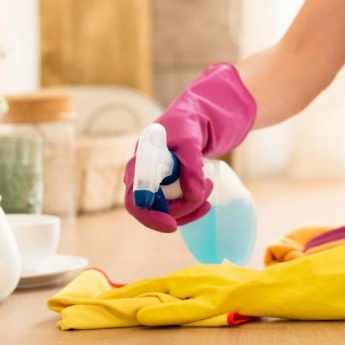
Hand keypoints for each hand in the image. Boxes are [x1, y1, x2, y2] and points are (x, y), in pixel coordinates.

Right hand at [123, 63, 255, 232]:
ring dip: (190, 208)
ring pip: (166, 211)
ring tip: (210, 189)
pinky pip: (175, 207)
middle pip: (153, 210)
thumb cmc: (187, 125)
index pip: (135, 199)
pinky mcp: (167, 187)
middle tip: (206, 198)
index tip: (172, 225)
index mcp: (140, 163)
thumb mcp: (190, 141)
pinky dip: (192, 207)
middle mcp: (141, 176)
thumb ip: (190, 167)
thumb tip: (193, 196)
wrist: (197, 119)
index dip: (150, 217)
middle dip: (180, 210)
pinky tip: (205, 198)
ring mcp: (154, 183)